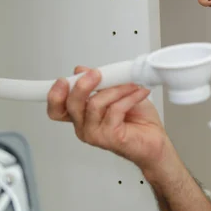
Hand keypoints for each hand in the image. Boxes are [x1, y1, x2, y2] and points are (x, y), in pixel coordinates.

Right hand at [46, 66, 169, 171]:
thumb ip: (98, 84)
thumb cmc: (138, 120)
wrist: (156, 141)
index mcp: (81, 116)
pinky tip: (140, 93)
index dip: (54, 95)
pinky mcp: (110, 138)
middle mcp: (84, 127)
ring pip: (95, 104)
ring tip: (132, 85)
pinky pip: (115, 110)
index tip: (63, 80)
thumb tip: (81, 70)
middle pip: (70, 105)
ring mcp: (95, 134)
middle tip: (97, 74)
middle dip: (82, 86)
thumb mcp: (116, 93)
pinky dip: (129, 97)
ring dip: (116, 89)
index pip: (57, 108)